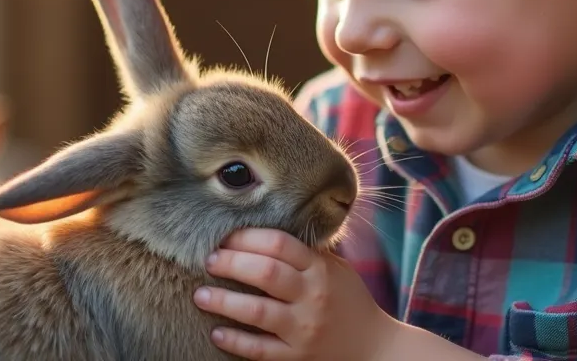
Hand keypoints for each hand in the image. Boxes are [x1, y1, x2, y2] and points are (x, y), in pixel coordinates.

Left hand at [192, 228, 396, 359]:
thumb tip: (262, 228)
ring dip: (224, 301)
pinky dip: (236, 341)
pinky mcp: (297, 357)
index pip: (280, 244)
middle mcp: (314, 297)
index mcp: (321, 270)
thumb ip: (306, 253)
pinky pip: (260, 350)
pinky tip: (217, 332)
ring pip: (258, 312)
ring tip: (200, 294)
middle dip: (231, 263)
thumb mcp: (336, 270)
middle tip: (207, 259)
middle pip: (266, 273)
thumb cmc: (349, 303)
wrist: (376, 349)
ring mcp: (305, 329)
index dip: (247, 237)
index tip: (224, 236)